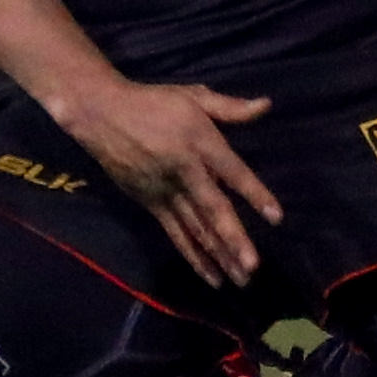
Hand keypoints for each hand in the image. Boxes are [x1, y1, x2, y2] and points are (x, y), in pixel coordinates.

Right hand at [44, 73, 278, 286]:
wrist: (100, 113)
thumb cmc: (153, 102)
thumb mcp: (193, 96)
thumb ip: (230, 107)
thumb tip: (266, 106)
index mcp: (199, 142)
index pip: (232, 172)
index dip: (254, 194)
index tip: (276, 217)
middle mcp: (184, 171)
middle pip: (211, 210)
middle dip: (233, 239)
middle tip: (252, 266)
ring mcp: (165, 191)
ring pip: (195, 229)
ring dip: (217, 255)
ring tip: (239, 280)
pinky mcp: (151, 204)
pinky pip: (175, 234)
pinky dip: (193, 256)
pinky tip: (211, 275)